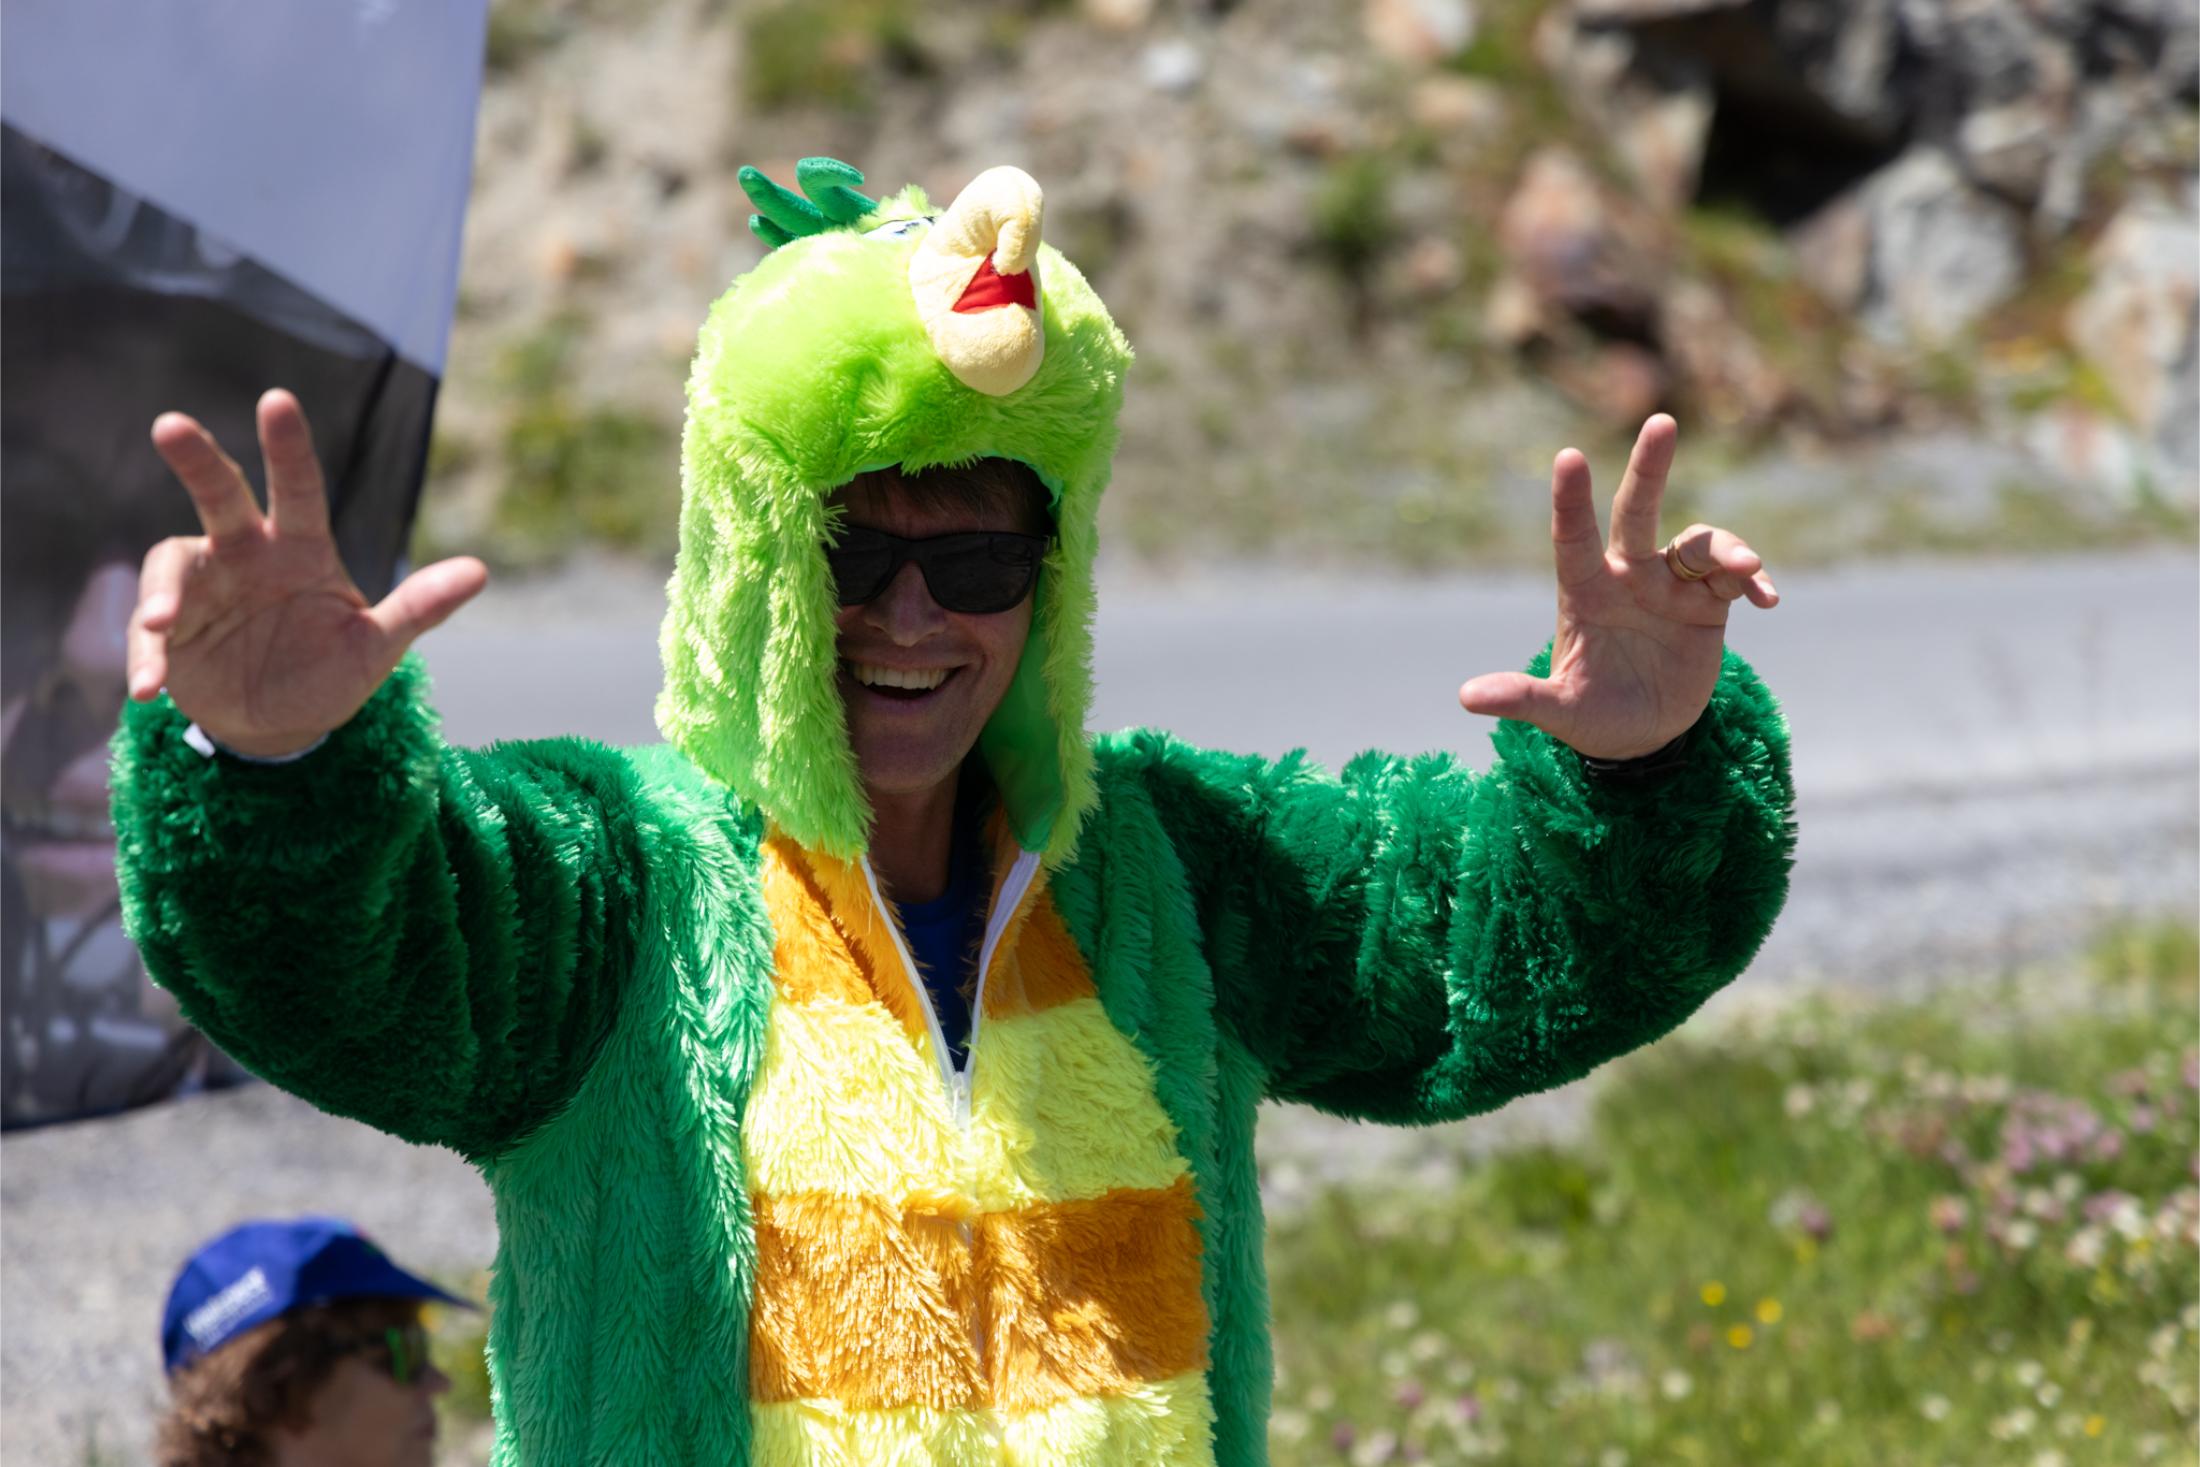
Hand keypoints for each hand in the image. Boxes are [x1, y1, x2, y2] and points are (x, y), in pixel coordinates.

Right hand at [128, 389, 486, 756]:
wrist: (282, 725)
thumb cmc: (332, 672)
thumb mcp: (378, 647)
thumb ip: (419, 608)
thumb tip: (480, 571)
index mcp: (302, 549)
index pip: (299, 488)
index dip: (288, 446)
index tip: (277, 400)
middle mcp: (246, 554)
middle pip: (220, 495)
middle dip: (197, 459)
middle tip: (171, 424)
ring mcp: (202, 588)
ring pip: (170, 563)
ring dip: (160, 593)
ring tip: (162, 625)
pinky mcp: (168, 629)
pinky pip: (151, 633)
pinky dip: (146, 657)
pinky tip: (148, 688)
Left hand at [1458, 415, 1777, 760]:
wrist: (1642, 735)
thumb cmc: (1590, 716)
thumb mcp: (1558, 711)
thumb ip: (1522, 698)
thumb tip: (1466, 698)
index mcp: (1585, 591)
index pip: (1573, 537)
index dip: (1571, 500)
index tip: (1568, 455)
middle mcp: (1628, 576)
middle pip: (1639, 511)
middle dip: (1649, 468)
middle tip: (1661, 422)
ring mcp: (1670, 586)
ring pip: (1698, 544)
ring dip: (1726, 550)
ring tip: (1748, 569)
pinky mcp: (1709, 605)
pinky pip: (1734, 578)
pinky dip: (1753, 582)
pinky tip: (1769, 600)